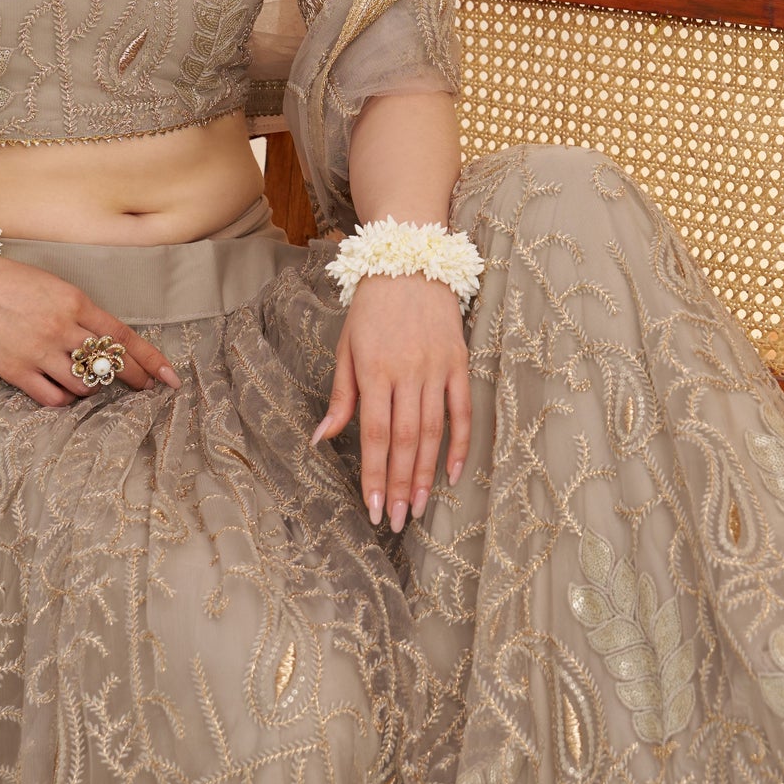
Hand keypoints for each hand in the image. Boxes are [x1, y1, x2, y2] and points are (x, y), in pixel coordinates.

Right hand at [0, 250, 180, 407]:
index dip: (150, 359)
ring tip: (89, 381)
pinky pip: (52, 398)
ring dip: (92, 388)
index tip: (169, 377)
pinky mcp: (14, 371)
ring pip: (83, 386)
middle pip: (109, 365)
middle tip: (144, 389)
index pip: (123, 336)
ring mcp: (38, 352)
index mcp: (74, 301)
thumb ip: (79, 312)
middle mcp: (61, 328)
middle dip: (133, 379)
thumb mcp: (52, 286)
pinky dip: (64, 399)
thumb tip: (105, 340)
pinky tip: (63, 392)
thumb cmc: (6, 279)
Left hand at [310, 273, 470, 530]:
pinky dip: (460, 443)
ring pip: (433, 431)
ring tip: (419, 508)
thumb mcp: (346, 347)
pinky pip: (462, 410)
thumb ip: (340, 396)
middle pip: (405, 440)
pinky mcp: (458, 362)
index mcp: (374, 368)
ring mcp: (436, 367)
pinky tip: (453, 474)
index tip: (373, 509)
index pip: (375, 433)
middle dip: (400, 485)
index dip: (375, 474)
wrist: (409, 262)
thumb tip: (320, 440)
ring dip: (426, 474)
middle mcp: (407, 370)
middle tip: (397, 521)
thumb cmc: (371, 309)